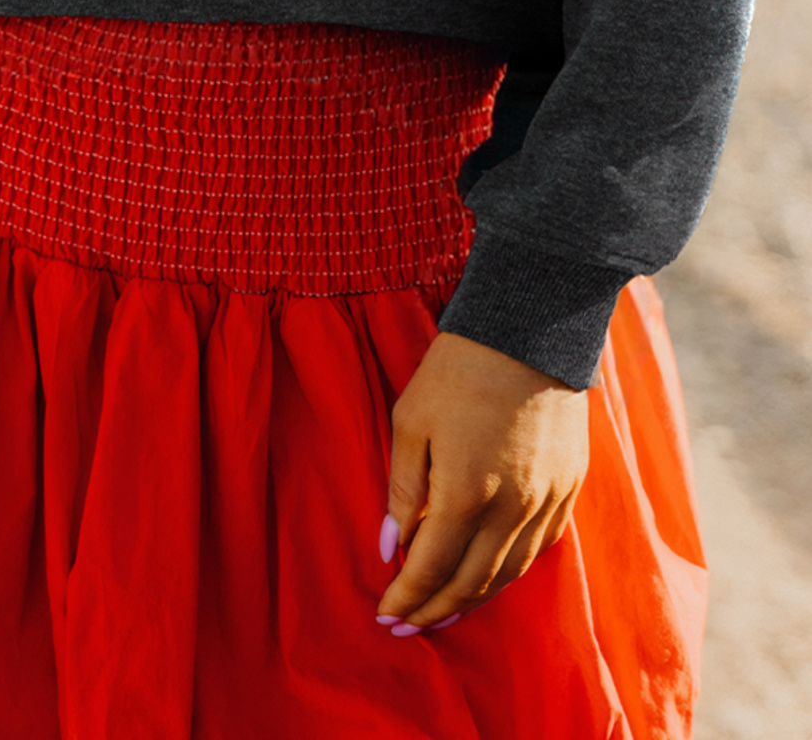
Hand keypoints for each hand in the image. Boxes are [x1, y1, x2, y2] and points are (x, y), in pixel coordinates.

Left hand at [375, 331, 589, 634]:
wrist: (529, 330)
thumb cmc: (457, 370)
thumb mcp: (411, 422)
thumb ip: (403, 490)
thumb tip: (390, 546)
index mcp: (467, 493)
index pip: (431, 568)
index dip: (407, 597)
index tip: (386, 614)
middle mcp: (512, 509)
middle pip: (471, 582)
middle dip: (435, 610)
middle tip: (407, 625)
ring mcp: (547, 501)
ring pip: (509, 573)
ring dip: (473, 598)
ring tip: (443, 610)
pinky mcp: (570, 488)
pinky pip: (539, 548)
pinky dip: (510, 570)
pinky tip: (489, 574)